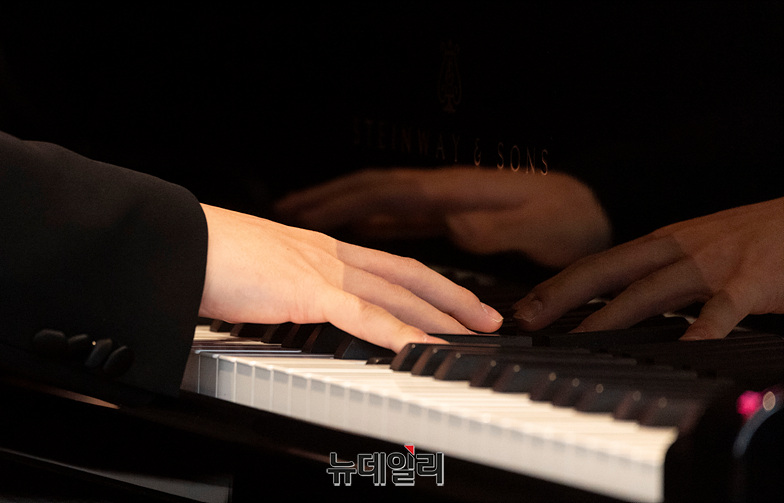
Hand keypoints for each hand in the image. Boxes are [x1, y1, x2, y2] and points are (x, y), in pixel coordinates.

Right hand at [198, 204, 502, 351]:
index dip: (430, 283)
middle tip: (489, 320)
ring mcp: (321, 269)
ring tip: (473, 336)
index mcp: (322, 249)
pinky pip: (362, 315)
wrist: (177, 242)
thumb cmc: (209, 257)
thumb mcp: (262, 272)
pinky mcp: (306, 290)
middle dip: (454, 299)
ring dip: (439, 316)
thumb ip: (289, 287)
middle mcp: (331, 254)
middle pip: (408, 277)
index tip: (457, 299)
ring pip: (397, 295)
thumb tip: (298, 306)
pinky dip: (397, 332)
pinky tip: (423, 347)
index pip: (391, 265)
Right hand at [274, 167, 611, 268]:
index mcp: (454, 192)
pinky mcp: (450, 216)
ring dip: (346, 213)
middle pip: (376, 193)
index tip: (309, 213)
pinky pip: (398, 222)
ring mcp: (444, 204)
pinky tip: (358, 240)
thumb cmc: (573, 217)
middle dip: (333, 201)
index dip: (347, 203)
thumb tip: (457, 229)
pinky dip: (370, 228)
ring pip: (382, 207)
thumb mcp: (543, 225)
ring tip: (308, 221)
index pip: (389, 192)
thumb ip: (500, 227)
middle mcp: (441, 195)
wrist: (596, 204)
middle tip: (291, 212)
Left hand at [513, 198, 783, 339]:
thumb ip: (663, 271)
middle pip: (607, 273)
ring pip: (649, 292)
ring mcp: (713, 264)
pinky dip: (700, 332)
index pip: (598, 264)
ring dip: (608, 317)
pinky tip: (682, 351)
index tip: (525, 307)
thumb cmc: (755, 238)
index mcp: (663, 242)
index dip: (557, 285)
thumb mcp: (699, 247)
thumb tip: (624, 303)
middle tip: (526, 321)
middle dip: (561, 296)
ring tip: (576, 340)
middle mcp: (678, 249)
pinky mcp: (753, 281)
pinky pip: (722, 311)